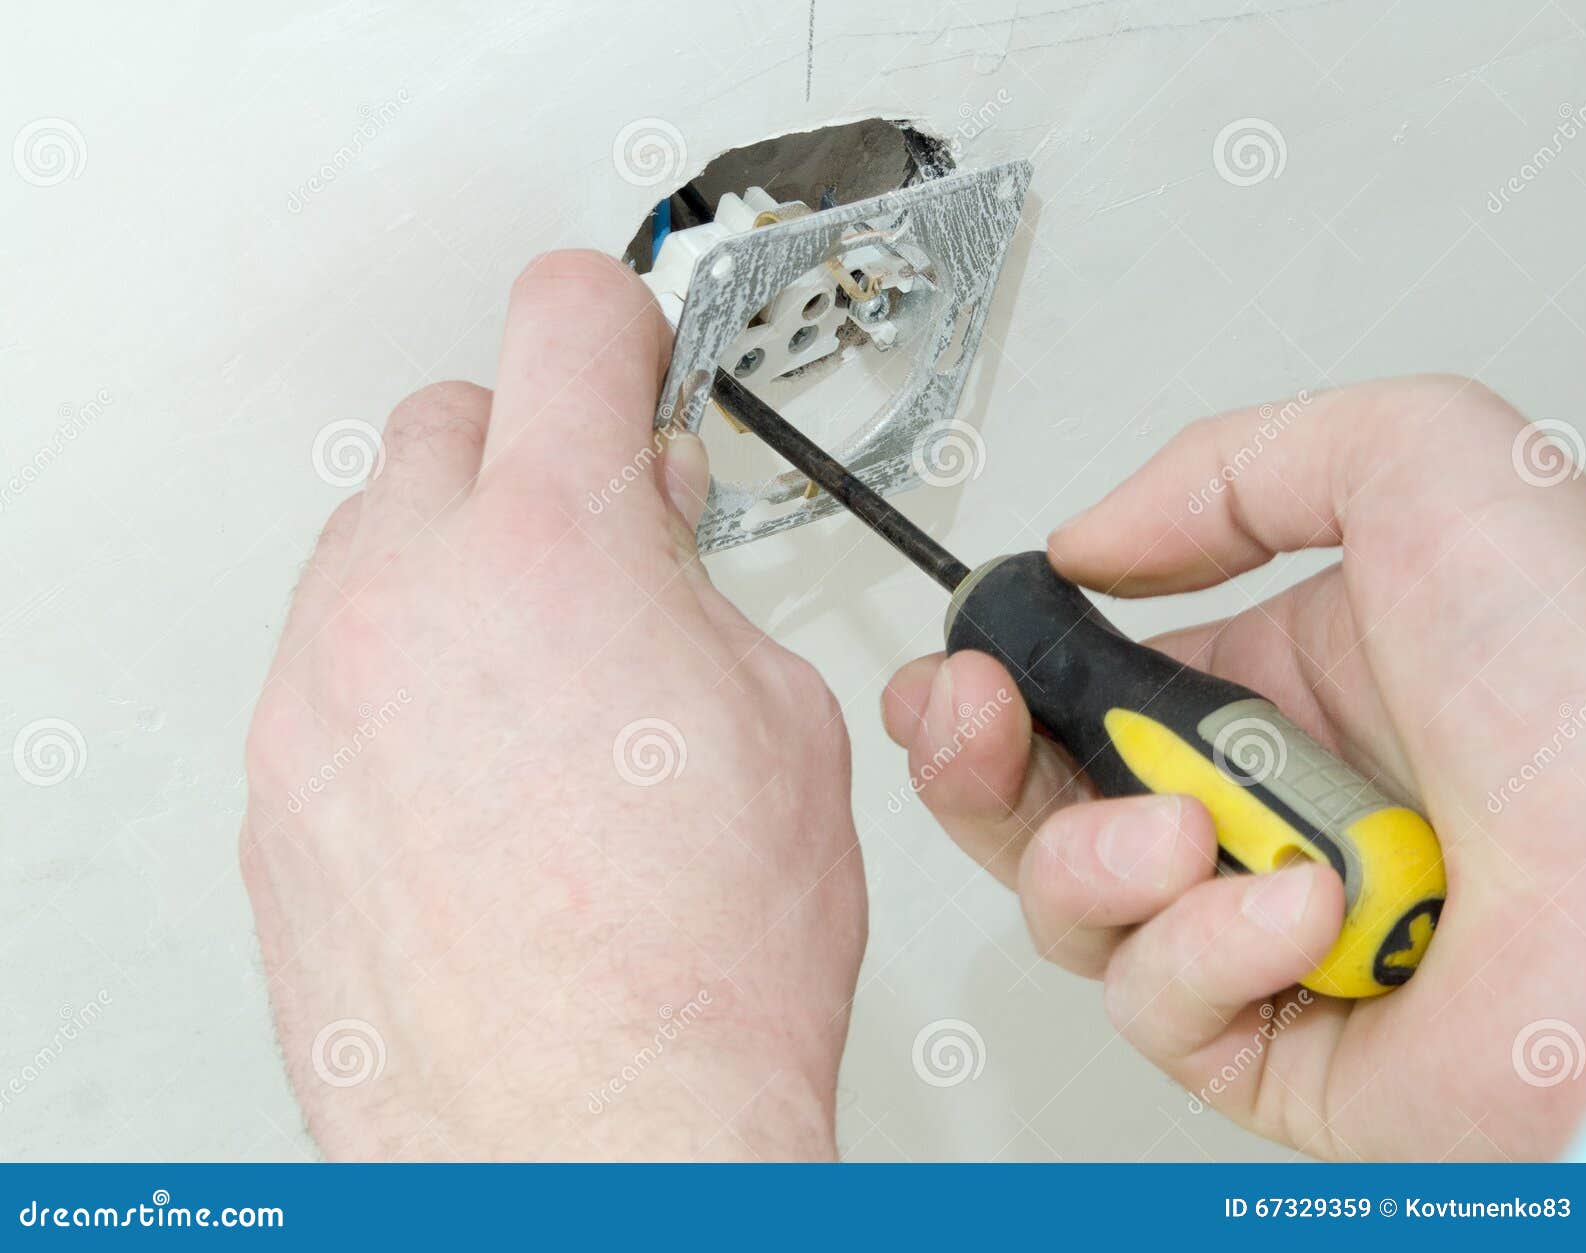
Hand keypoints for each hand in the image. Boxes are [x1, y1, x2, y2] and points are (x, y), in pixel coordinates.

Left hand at [242, 251, 864, 1160]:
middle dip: (533, 454)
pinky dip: (400, 677)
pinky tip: (477, 771)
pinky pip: (330, 670)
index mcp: (558, 546)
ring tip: (542, 680)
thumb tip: (653, 540)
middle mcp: (412, 599)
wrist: (597, 1133)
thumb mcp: (780, 718)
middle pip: (448, 423)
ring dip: (458, 570)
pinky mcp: (278, 789)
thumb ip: (696, 585)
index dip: (617, 321)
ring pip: (374, 546)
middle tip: (600, 529)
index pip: (567, 321)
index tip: (628, 351)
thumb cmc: (702, 962)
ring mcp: (320, 696)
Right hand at [882, 376, 1585, 1159]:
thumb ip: (1232, 464)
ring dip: (1097, 854)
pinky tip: (1303, 915)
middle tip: (969, 719)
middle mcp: (1253, 812)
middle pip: (1034, 801)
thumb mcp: (1421, 466)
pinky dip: (1209, 949)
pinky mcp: (1269, 1045)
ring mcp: (1255, 931)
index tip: (958, 659)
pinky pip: (1153, 1000)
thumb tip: (1092, 544)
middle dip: (971, 759)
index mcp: (1271, 691)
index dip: (991, 678)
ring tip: (1190, 830)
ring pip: (1068, 904)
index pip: (1077, 690)